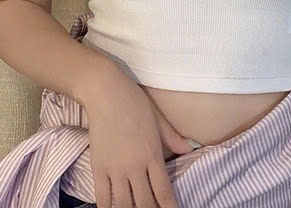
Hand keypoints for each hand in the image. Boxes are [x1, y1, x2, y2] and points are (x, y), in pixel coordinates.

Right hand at [84, 65, 194, 207]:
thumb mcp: (158, 118)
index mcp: (153, 155)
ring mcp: (115, 169)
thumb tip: (192, 147)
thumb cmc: (135, 102)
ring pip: (124, 205)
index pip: (164, 192)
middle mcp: (135, 167)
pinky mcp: (98, 168)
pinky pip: (103, 198)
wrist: (105, 92)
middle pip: (145, 204)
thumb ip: (174, 137)